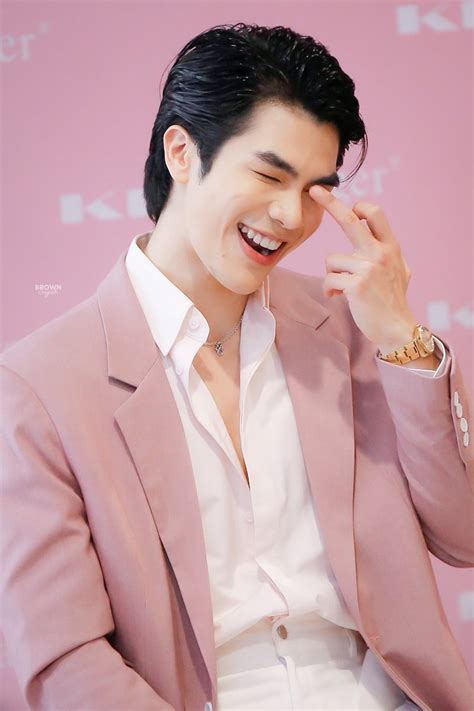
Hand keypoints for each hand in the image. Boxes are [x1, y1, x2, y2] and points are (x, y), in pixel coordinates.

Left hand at [309, 185, 416, 350]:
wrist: (396, 328)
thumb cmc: (393, 301)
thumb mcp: (399, 270)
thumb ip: (385, 252)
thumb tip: (372, 236)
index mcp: (390, 247)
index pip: (375, 215)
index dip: (360, 206)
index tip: (349, 204)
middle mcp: (380, 253)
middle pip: (350, 221)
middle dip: (331, 203)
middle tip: (315, 190)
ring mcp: (368, 268)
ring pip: (331, 261)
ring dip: (332, 276)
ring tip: (343, 289)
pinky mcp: (356, 285)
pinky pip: (329, 280)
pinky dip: (330, 290)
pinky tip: (339, 297)